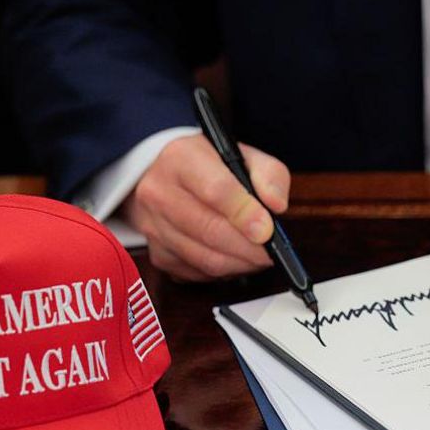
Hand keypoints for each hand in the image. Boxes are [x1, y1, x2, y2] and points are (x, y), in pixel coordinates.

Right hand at [122, 134, 289, 280]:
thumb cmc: (207, 166)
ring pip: (204, 258)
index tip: (267, 230)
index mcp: (181, 158)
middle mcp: (159, 191)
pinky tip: (235, 259)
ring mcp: (153, 225)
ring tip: (259, 257)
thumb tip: (277, 205)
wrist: (161, 174)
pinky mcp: (157, 253)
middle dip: (249, 248)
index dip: (244, 214)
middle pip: (209, 230)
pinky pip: (196, 273)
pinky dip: (223, 272)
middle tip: (272, 253)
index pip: (215, 190)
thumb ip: (268, 174)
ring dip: (240, 264)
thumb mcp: (241, 155)